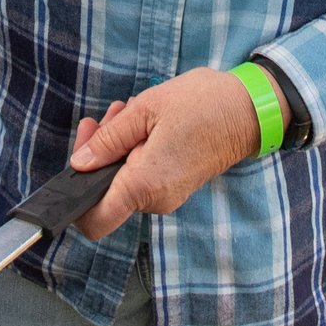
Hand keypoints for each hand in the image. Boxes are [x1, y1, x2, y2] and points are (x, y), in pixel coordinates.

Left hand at [65, 68, 260, 240]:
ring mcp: (167, 196)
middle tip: (108, 116)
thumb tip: (80, 161)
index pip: (95, 220)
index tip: (77, 163)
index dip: (74, 200)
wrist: (251, 110)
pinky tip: (142, 122)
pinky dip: (134, 151)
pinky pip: (141, 176)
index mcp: (145, 184)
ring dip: (117, 146)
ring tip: (128, 111)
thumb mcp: (147, 109)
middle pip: (105, 193)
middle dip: (98, 153)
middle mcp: (155, 200)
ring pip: (122, 181)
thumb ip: (109, 138)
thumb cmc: (204, 105)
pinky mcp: (175, 187)